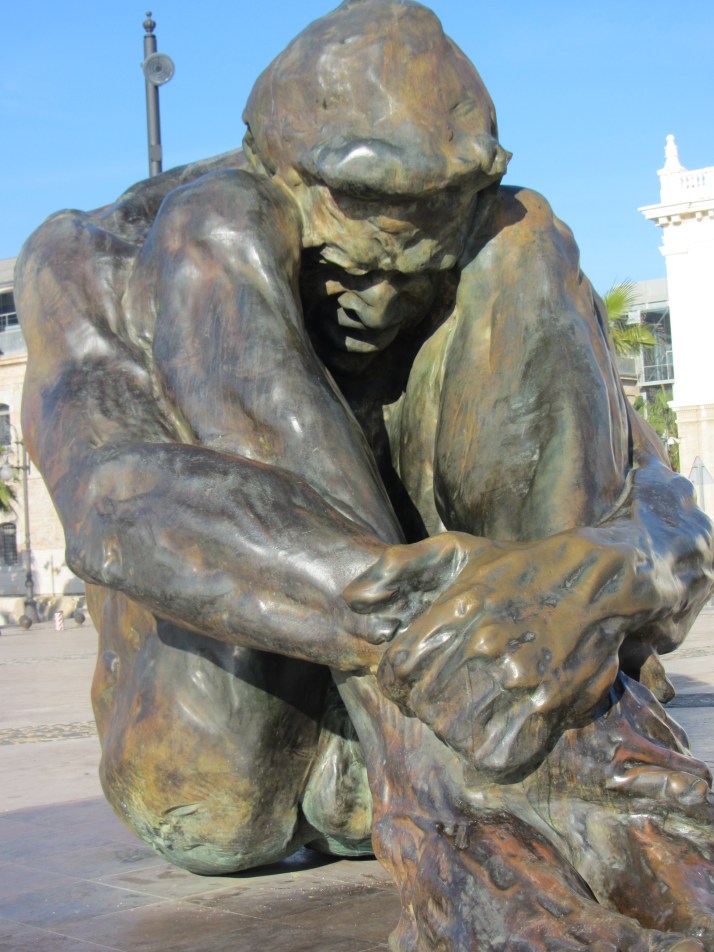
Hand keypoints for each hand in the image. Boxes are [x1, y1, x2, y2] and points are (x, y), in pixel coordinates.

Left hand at [346, 529, 657, 779]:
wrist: (595, 579)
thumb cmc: (514, 568)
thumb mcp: (453, 548)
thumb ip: (397, 568)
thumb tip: (352, 600)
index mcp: (457, 607)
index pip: (399, 667)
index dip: (396, 684)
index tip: (407, 686)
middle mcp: (484, 641)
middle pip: (424, 704)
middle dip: (425, 708)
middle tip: (442, 699)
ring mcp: (519, 674)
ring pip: (456, 732)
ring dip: (455, 732)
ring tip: (467, 716)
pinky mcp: (550, 702)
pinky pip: (499, 752)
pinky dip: (489, 753)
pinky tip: (494, 734)